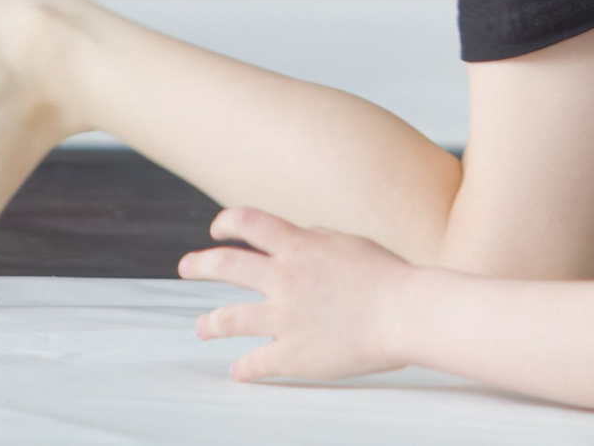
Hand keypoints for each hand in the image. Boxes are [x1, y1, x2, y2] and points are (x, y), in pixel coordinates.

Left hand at [184, 208, 414, 382]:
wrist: (407, 313)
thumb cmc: (389, 277)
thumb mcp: (350, 243)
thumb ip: (318, 239)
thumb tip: (298, 237)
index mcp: (301, 247)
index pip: (250, 223)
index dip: (228, 222)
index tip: (218, 227)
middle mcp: (285, 279)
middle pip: (226, 265)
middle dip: (199, 264)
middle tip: (186, 267)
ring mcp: (285, 318)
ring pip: (228, 318)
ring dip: (209, 323)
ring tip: (201, 327)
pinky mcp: (293, 353)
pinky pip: (256, 363)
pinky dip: (245, 368)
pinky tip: (239, 371)